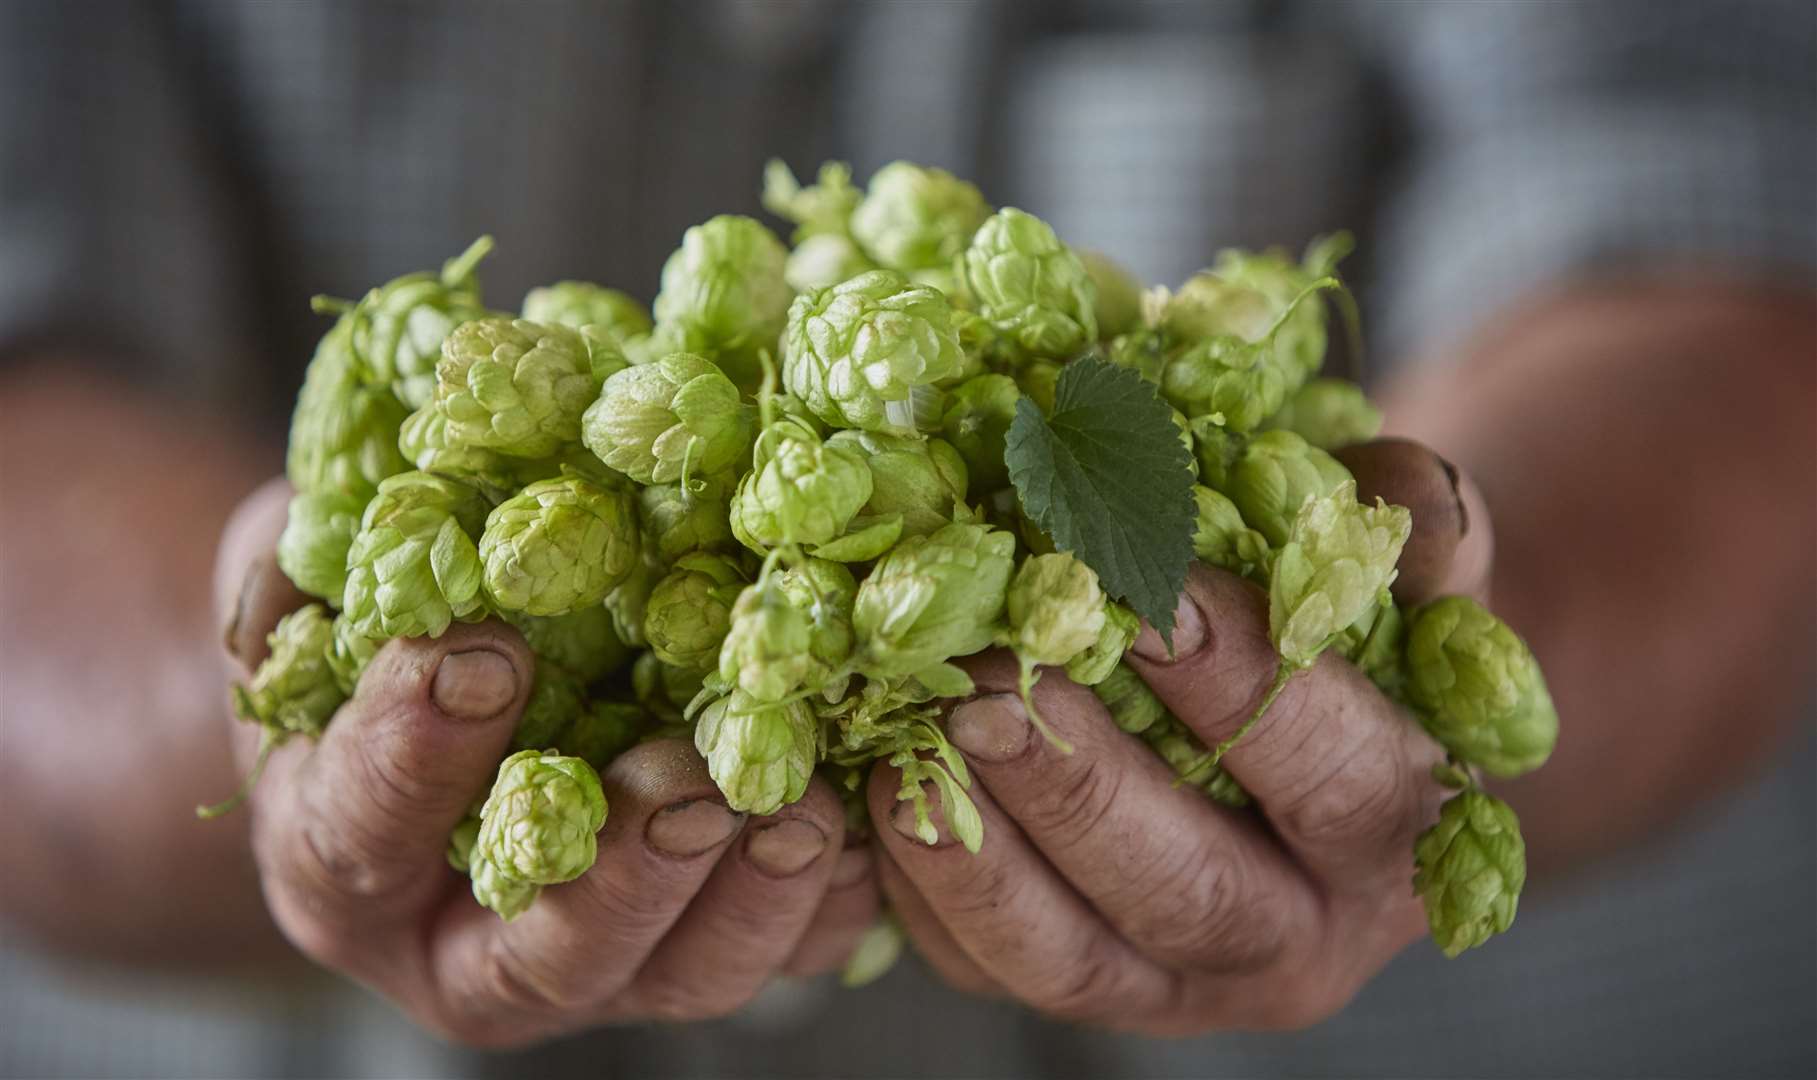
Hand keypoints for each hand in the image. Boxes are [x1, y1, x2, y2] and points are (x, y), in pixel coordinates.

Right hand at [216, 480, 878, 1045]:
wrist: (453, 717)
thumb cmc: (376, 645)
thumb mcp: (317, 592)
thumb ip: (311, 565)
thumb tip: (359, 519)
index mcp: (346, 860)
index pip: (364, 829)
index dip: (417, 752)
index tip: (485, 653)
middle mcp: (468, 946)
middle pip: (546, 956)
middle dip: (625, 875)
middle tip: (687, 786)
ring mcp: (599, 963)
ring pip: (679, 976)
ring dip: (749, 899)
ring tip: (804, 807)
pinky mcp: (701, 946)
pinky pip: (783, 953)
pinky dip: (834, 900)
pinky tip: (872, 820)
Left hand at [870, 440, 1493, 1033]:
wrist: (1299, 737)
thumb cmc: (1345, 639)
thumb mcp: (1397, 578)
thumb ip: (1412, 532)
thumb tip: (1396, 489)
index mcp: (1397, 835)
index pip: (1335, 776)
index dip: (1244, 686)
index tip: (1149, 596)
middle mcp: (1297, 939)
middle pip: (1191, 892)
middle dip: (1083, 788)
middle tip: (991, 684)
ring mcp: (1179, 986)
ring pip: (1073, 956)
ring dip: (987, 849)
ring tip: (922, 733)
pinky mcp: (1081, 987)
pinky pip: (993, 967)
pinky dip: (929, 888)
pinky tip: (886, 786)